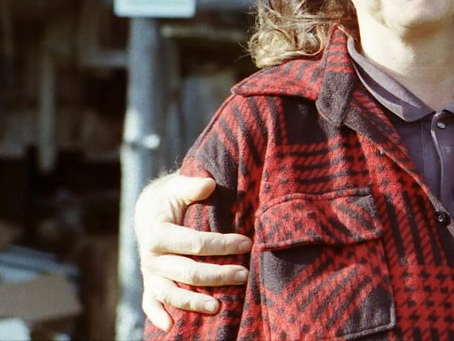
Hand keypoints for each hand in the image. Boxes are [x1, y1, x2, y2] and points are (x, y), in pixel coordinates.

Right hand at [135, 174, 250, 330]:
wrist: (149, 210)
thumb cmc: (171, 197)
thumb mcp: (179, 186)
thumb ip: (192, 185)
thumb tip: (209, 184)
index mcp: (158, 234)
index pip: (194, 243)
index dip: (222, 244)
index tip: (247, 243)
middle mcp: (151, 257)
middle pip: (187, 271)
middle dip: (217, 275)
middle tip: (244, 275)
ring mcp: (150, 273)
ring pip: (171, 293)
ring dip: (194, 301)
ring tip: (219, 306)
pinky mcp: (150, 283)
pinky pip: (151, 303)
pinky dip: (158, 316)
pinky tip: (171, 327)